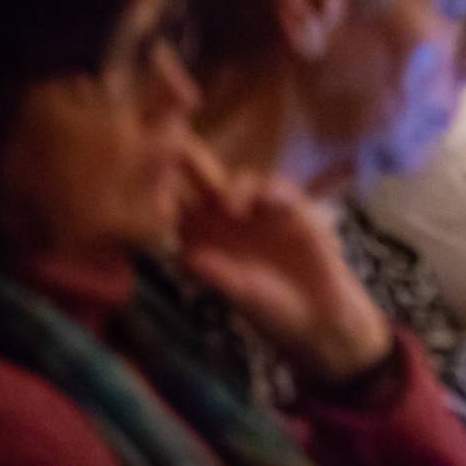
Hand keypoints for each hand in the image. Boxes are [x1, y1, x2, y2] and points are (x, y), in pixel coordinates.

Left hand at [178, 149, 392, 387]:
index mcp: (204, 240)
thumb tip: (188, 256)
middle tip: (179, 147)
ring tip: (230, 206)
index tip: (147, 187)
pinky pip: (280, 191)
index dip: (163, 196)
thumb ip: (218, 275)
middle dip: (193, 163)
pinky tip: (263, 204)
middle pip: (206, 184)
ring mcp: (260, 213)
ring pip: (241, 182)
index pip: (178, 210)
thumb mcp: (242, 295)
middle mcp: (228, 221)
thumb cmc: (272, 312)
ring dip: (232, 187)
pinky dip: (270, 192)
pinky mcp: (293, 211)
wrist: (319, 318)